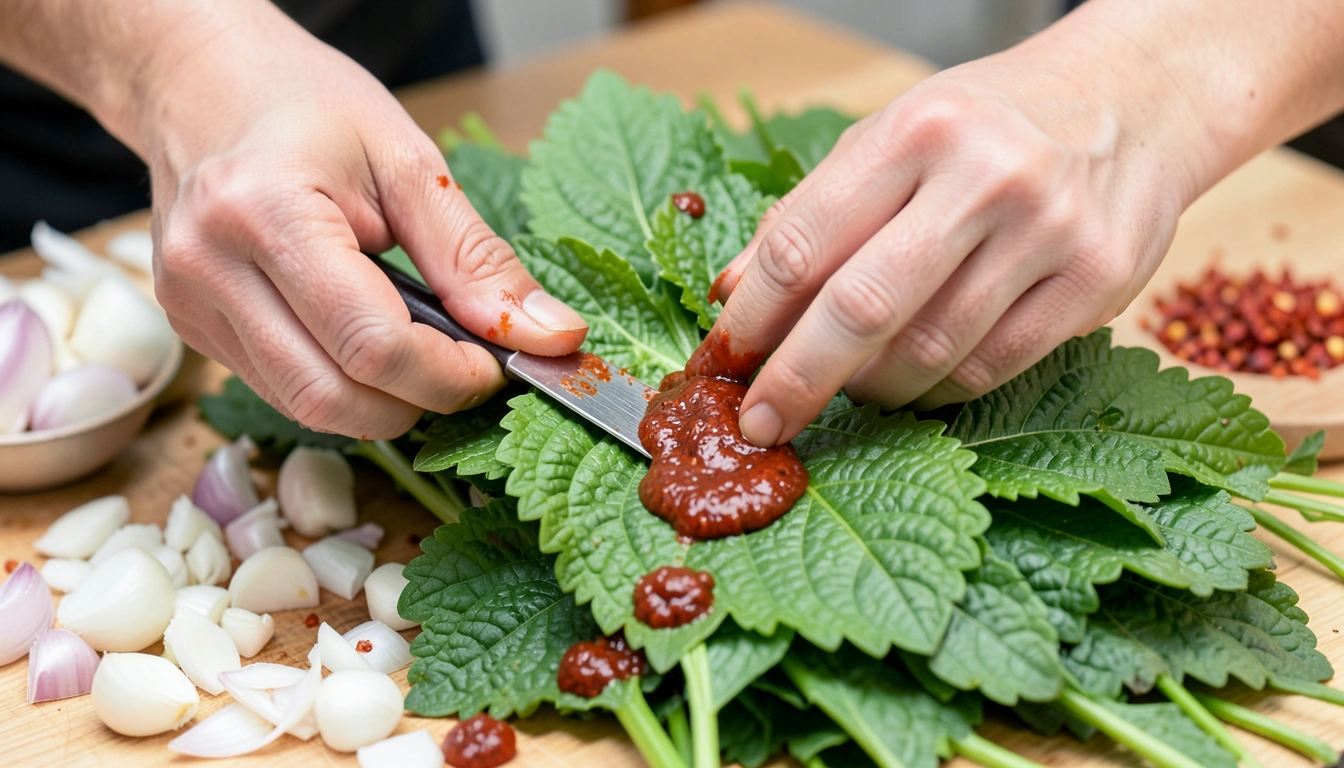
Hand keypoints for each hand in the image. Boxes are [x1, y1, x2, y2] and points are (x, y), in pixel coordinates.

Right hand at [137, 5, 586, 437]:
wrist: (202, 80)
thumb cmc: (307, 103)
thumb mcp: (409, 161)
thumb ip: (477, 259)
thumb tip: (552, 337)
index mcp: (266, 211)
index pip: (372, 345)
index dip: (448, 376)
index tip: (494, 364)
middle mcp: (210, 266)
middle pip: (331, 397)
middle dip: (417, 402)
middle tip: (464, 370)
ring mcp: (189, 303)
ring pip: (303, 408)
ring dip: (380, 403)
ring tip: (420, 355)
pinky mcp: (189, 327)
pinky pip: (280, 390)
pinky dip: (340, 386)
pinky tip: (365, 344)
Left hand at [692, 39, 1208, 446]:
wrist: (1136, 100)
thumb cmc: (990, 124)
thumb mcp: (891, 138)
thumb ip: (813, 213)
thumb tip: (732, 294)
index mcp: (915, 129)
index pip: (804, 242)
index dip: (750, 318)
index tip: (719, 364)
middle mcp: (985, 174)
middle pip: (861, 307)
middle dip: (796, 378)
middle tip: (758, 424)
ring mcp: (1050, 229)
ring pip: (928, 351)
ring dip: (869, 387)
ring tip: (848, 387)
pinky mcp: (1099, 280)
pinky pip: (990, 369)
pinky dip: (935, 391)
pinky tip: (912, 384)